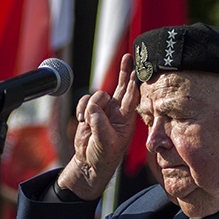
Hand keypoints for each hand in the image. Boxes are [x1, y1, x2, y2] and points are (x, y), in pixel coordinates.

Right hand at [58, 54, 139, 199]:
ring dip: (90, 106)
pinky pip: (85, 100)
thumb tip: (93, 109)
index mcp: (126, 120)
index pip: (132, 97)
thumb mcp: (105, 143)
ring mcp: (104, 110)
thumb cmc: (103, 156)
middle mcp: (117, 112)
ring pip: (97, 95)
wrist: (89, 162)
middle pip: (122, 86)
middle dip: (125, 71)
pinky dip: (82, 109)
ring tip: (89, 122)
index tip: (137, 70)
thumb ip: (99, 124)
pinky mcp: (91, 111)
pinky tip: (83, 121)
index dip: (134, 83)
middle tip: (128, 57)